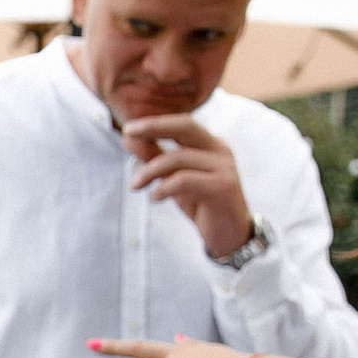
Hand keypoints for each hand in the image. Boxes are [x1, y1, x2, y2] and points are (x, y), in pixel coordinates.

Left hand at [121, 114, 253, 259]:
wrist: (229, 234)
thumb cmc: (201, 204)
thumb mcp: (173, 178)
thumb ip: (154, 157)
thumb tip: (128, 138)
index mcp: (210, 145)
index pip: (183, 123)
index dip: (155, 122)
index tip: (127, 128)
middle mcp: (220, 151)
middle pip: (186, 127)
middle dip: (154, 127)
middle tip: (127, 133)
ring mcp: (224, 167)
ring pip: (179, 158)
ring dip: (150, 170)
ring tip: (135, 186)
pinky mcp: (223, 188)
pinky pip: (186, 180)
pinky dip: (164, 187)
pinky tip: (154, 197)